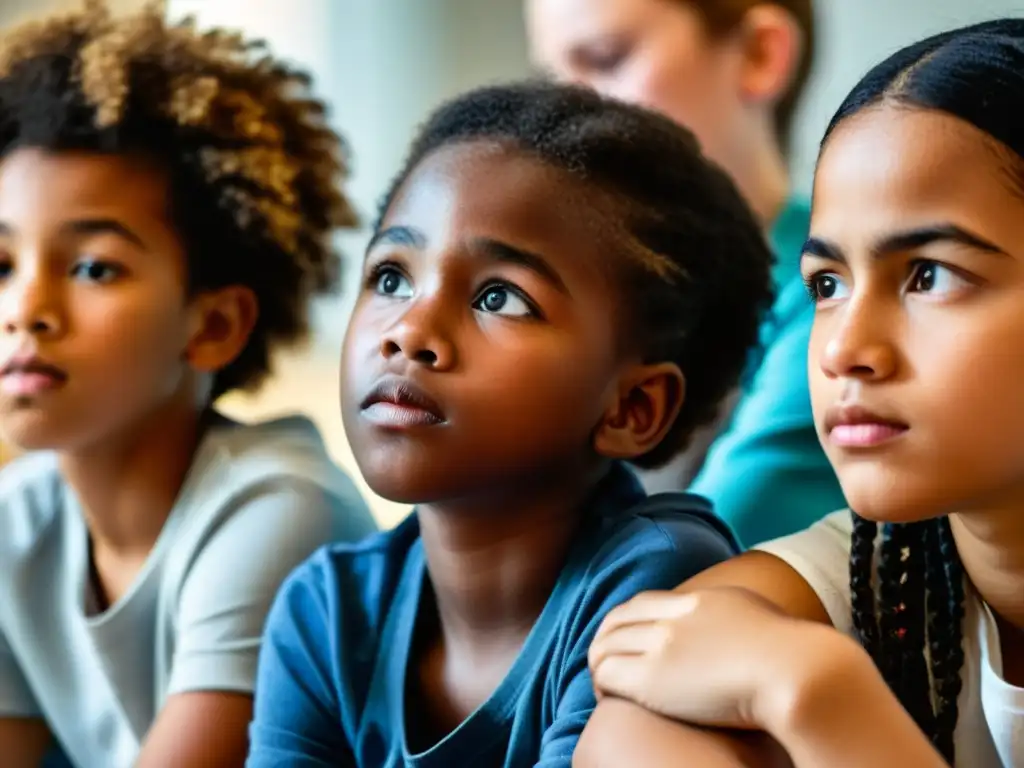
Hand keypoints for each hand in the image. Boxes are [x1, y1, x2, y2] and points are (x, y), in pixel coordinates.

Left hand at [588, 587, 837, 732]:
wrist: (798, 672)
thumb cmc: (797, 660)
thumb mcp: (765, 621)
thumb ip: (743, 621)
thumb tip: (749, 633)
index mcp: (702, 600)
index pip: (644, 603)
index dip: (627, 623)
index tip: (627, 643)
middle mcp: (675, 616)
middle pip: (617, 620)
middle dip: (606, 641)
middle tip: (607, 665)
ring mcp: (661, 644)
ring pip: (604, 645)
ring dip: (600, 664)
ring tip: (606, 688)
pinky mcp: (652, 678)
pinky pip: (605, 674)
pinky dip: (600, 685)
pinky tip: (609, 701)